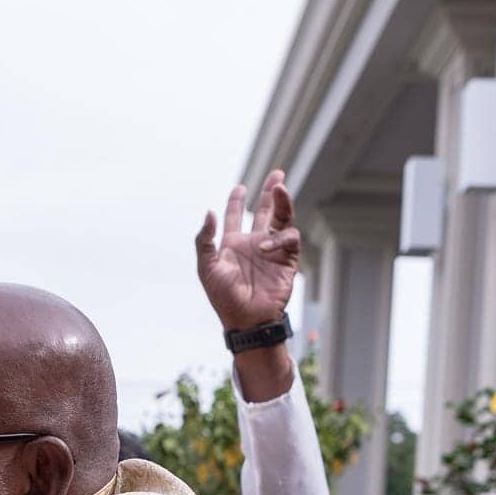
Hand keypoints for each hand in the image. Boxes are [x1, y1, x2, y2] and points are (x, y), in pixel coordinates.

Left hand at [195, 170, 298, 331]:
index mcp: (233, 244)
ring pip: (282, 219)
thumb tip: (208, 212)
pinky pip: (290, 238)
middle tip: (277, 174)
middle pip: (265, 211)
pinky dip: (281, 237)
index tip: (240, 187)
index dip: (236, 201)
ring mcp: (272, 250)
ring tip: (279, 189)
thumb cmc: (224, 297)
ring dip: (282, 202)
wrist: (247, 319)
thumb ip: (205, 239)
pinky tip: (267, 246)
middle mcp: (254, 244)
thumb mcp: (207, 267)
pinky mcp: (287, 260)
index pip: (235, 216)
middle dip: (271, 192)